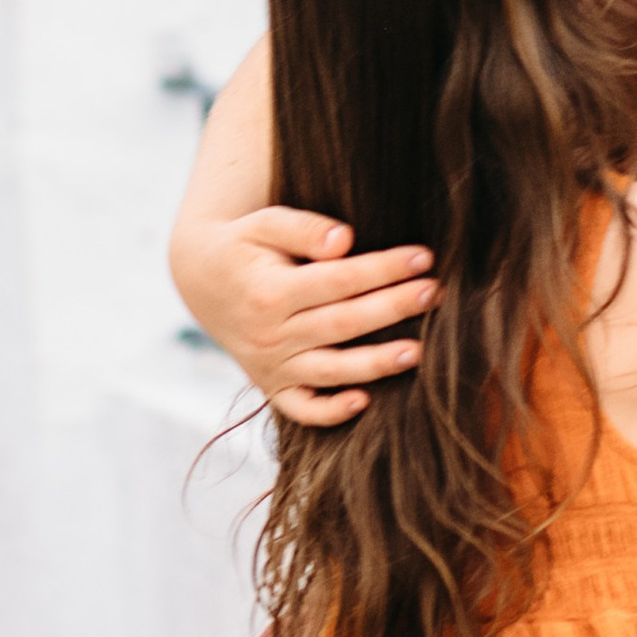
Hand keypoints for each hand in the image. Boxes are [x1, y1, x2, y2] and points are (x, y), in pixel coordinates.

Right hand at [190, 207, 437, 426]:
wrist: (201, 280)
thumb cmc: (245, 245)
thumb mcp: (263, 224)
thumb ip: (303, 228)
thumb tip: (345, 239)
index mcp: (269, 292)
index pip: (338, 280)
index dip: (383, 269)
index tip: (423, 257)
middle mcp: (270, 333)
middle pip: (342, 324)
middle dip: (392, 309)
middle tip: (435, 294)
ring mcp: (271, 365)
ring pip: (330, 370)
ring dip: (375, 364)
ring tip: (418, 351)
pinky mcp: (272, 386)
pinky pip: (302, 409)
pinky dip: (330, 412)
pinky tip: (365, 401)